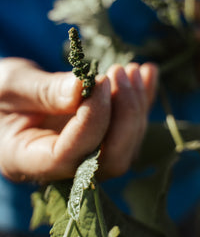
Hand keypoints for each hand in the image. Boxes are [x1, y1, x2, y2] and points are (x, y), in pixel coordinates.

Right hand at [0, 58, 157, 182]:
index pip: (71, 154)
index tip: (100, 81)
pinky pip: (129, 125)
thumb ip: (41, 92)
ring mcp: (86, 153)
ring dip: (136, 105)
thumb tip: (80, 89)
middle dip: (124, 116)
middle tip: (118, 73)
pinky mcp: (100, 137)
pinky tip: (147, 72)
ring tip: (130, 70)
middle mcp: (64, 166)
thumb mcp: (9, 87)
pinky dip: (142, 99)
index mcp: (30, 160)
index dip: (93, 119)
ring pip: (126, 145)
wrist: (5, 99)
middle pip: (110, 159)